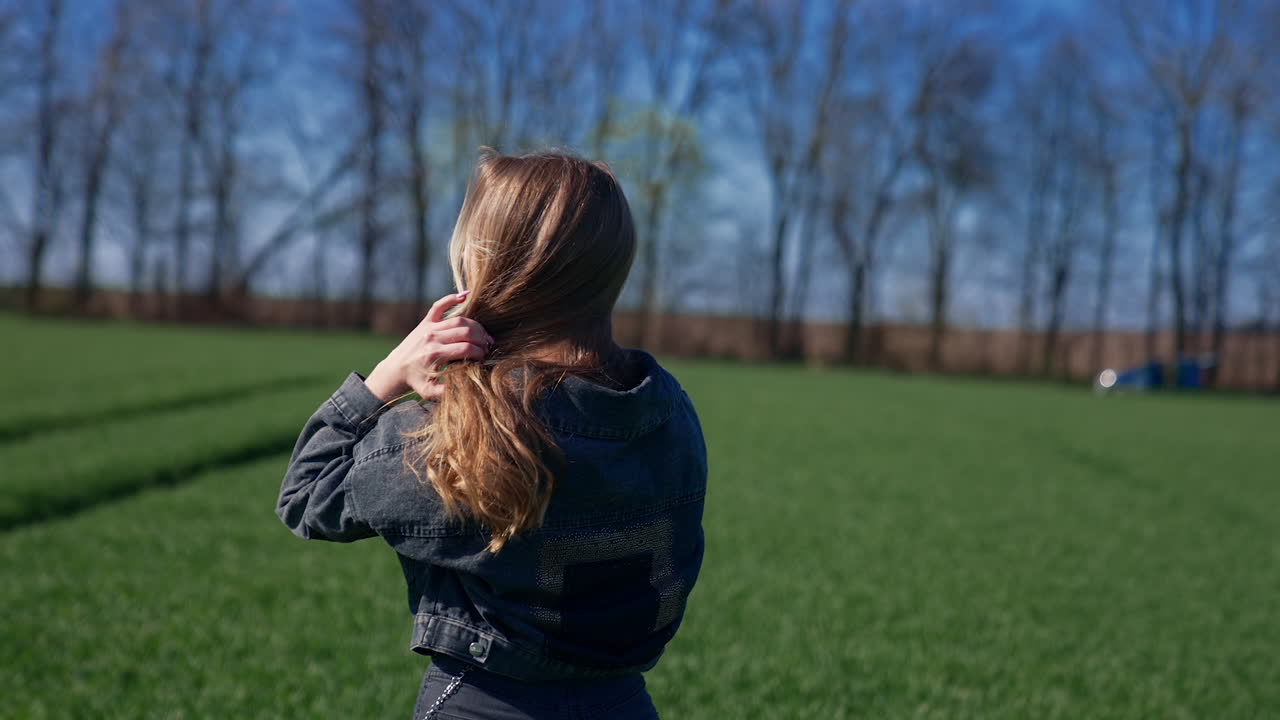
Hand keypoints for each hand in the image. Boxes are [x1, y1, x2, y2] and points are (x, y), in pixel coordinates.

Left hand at [364, 290, 493, 401]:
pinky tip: (466, 295)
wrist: (395, 369)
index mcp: (435, 354)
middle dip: (482, 339)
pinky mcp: (426, 321)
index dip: (480, 353)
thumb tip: (467, 389)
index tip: (484, 359)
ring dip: (476, 326)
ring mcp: (429, 327)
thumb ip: (446, 392)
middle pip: (467, 332)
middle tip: (488, 347)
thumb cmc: (416, 382)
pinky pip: (439, 305)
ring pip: (460, 320)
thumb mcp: (430, 392)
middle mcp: (432, 338)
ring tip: (484, 335)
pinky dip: (452, 298)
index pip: (466, 349)